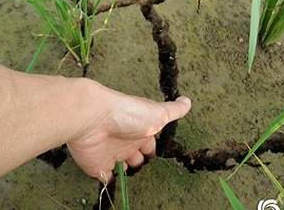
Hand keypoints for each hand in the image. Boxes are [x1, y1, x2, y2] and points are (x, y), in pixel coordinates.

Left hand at [67, 80, 190, 181]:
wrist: (95, 119)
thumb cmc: (128, 113)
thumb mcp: (157, 113)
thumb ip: (173, 111)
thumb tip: (187, 101)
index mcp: (141, 130)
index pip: (150, 143)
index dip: (154, 149)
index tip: (158, 154)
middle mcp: (127, 141)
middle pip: (137, 156)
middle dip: (141, 161)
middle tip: (145, 166)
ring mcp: (112, 154)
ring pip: (123, 166)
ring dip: (127, 171)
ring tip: (132, 176)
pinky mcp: (99, 166)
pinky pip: (106, 177)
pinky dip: (110, 181)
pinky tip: (115, 181)